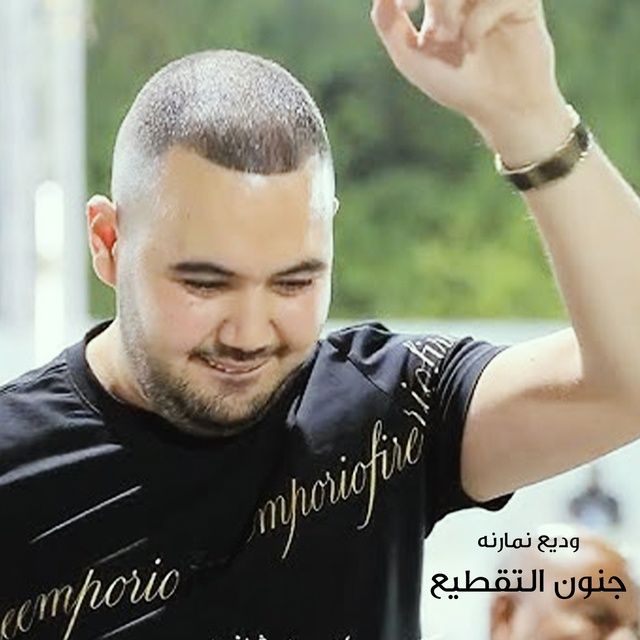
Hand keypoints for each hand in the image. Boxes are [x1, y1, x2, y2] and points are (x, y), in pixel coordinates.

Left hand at [370, 0, 564, 138]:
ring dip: (450, 4)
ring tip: (451, 36)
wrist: (500, 108)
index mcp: (439, 3)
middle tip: (436, 31)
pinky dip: (477, 19)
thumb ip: (389, 25)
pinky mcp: (522, 1)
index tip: (407, 8)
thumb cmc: (458, 86)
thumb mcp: (412, 60)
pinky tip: (473, 46)